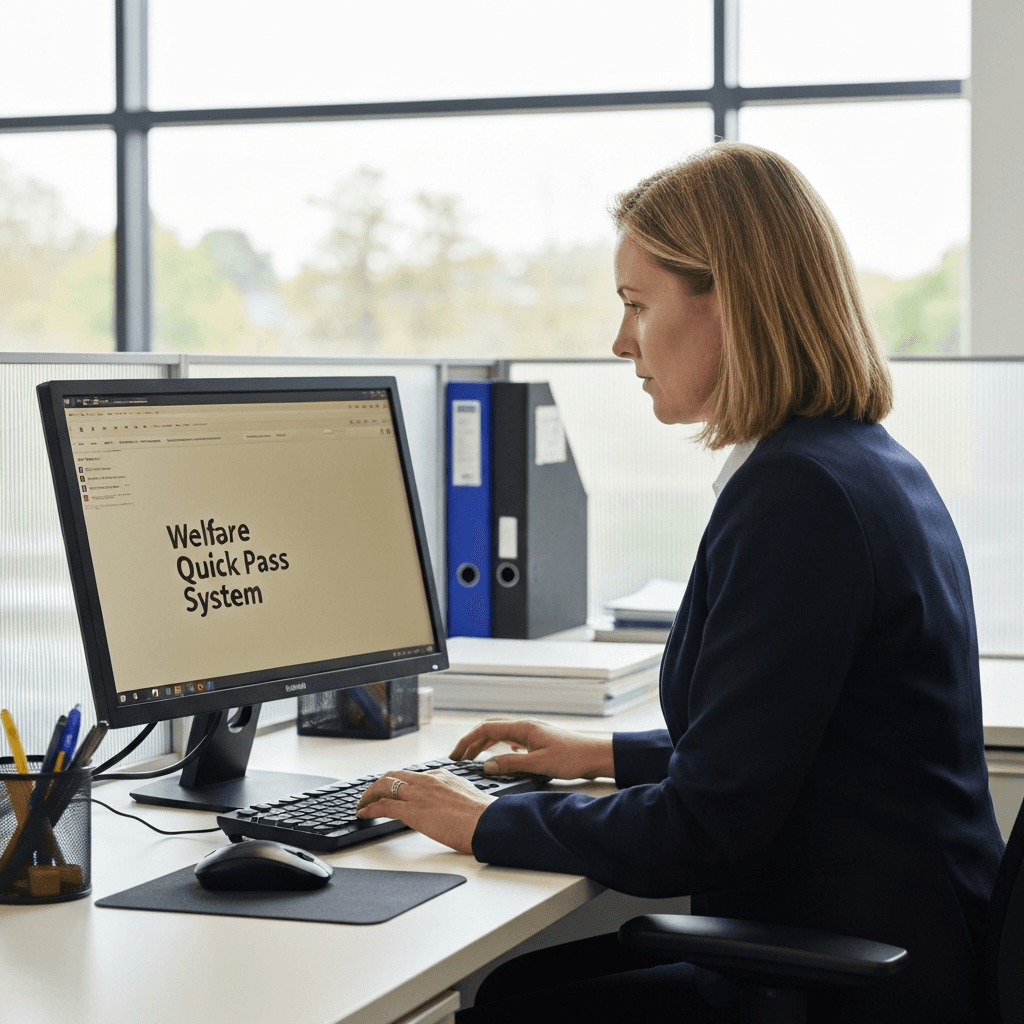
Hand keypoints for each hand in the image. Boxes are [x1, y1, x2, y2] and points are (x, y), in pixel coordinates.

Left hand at [355, 769, 495, 853]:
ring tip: (361, 804)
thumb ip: (452, 795)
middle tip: (370, 794)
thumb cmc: (483, 816)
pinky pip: (383, 806)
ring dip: (369, 795)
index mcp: (441, 776)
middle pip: (393, 775)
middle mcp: (427, 780)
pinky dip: (369, 808)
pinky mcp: (412, 811)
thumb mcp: (467, 796)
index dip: (398, 783)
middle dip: (378, 784)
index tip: (392, 791)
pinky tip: (363, 814)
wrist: (487, 823)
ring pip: (383, 786)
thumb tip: (448, 804)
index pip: (412, 776)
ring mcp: (418, 794)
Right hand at [449, 718, 614, 780]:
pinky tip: (499, 756)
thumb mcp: (539, 764)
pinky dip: (498, 746)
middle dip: (471, 741)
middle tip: (458, 757)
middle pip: (489, 728)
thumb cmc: (572, 758)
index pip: (486, 729)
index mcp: (523, 728)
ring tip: (472, 758)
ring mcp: (531, 732)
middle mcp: (525, 726)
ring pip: (499, 733)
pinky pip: (510, 739)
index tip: (455, 754)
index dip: (467, 741)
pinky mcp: (537, 740)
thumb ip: (511, 764)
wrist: (595, 755)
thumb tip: (486, 766)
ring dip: (483, 744)